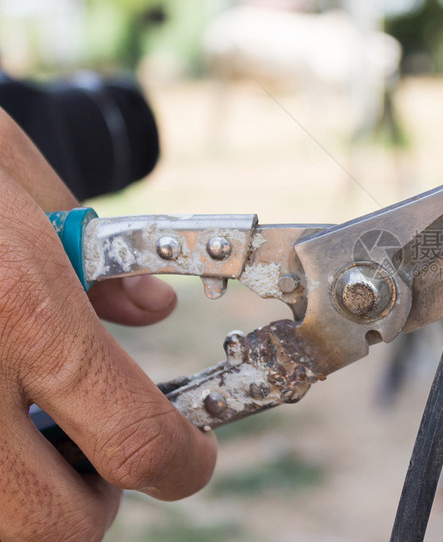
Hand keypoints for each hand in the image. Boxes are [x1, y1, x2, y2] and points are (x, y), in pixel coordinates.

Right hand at [0, 109, 216, 540]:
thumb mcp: (11, 172)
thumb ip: (93, 255)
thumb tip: (150, 306)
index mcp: (19, 307)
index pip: (134, 439)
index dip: (181, 463)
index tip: (189, 458)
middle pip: (56, 526)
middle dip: (89, 501)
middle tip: (88, 451)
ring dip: (20, 503)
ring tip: (14, 434)